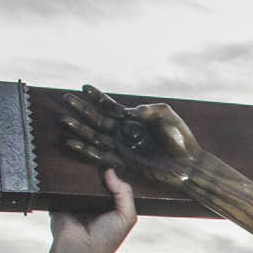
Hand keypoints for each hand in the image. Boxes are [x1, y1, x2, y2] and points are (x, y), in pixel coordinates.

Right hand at [34, 168, 136, 252]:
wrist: (79, 249)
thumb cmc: (106, 238)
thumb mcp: (127, 217)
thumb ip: (125, 193)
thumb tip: (110, 171)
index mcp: (110, 205)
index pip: (113, 183)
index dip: (114, 172)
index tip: (113, 158)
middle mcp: (93, 201)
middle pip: (95, 178)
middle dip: (96, 168)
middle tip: (96, 156)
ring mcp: (76, 199)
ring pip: (78, 179)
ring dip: (79, 171)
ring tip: (82, 158)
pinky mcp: (60, 199)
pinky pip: (61, 184)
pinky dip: (63, 178)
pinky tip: (67, 168)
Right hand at [62, 85, 202, 190]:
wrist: (188, 165)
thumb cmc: (180, 138)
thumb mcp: (166, 116)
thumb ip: (148, 110)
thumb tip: (129, 111)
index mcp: (133, 119)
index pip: (110, 106)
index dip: (97, 96)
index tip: (83, 86)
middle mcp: (124, 132)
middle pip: (97, 119)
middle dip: (82, 109)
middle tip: (65, 99)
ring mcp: (122, 147)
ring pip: (95, 136)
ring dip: (79, 129)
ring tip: (64, 119)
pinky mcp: (123, 163)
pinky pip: (100, 156)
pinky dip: (86, 150)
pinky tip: (72, 143)